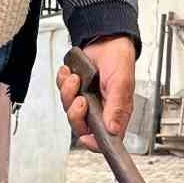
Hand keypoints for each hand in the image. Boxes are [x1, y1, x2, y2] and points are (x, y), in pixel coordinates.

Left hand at [57, 36, 135, 151]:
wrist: (106, 40)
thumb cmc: (119, 60)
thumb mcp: (121, 83)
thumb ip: (117, 107)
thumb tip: (113, 129)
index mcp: (116, 114)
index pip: (105, 139)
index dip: (94, 142)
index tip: (86, 136)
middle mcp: (100, 110)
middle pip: (81, 127)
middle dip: (76, 114)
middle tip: (81, 99)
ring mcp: (86, 101)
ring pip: (69, 110)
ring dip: (68, 93)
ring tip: (76, 79)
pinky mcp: (75, 90)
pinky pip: (62, 93)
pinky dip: (63, 82)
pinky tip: (71, 73)